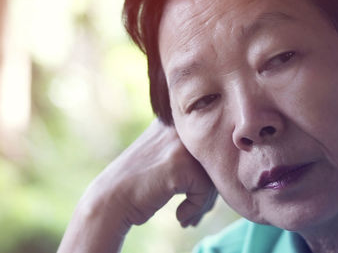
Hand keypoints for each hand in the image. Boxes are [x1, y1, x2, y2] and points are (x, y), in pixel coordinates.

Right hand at [57, 119, 216, 252]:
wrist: (110, 201)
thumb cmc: (139, 186)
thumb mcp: (163, 156)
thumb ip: (190, 152)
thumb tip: (227, 166)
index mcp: (174, 120)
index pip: (208, 145)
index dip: (207, 173)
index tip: (198, 196)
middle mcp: (178, 126)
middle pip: (213, 158)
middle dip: (209, 190)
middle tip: (197, 211)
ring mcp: (179, 143)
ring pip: (213, 174)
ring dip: (204, 202)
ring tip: (189, 216)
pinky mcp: (180, 164)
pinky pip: (205, 190)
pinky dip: (196, 208)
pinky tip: (180, 217)